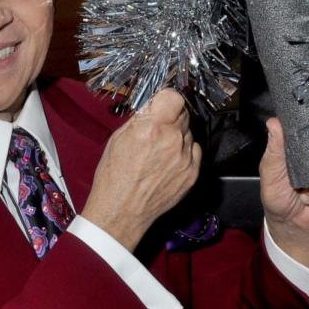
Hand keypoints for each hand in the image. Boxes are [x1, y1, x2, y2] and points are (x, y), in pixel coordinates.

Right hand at [83, 89, 201, 250]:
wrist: (121, 212)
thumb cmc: (114, 177)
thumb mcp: (118, 139)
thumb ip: (140, 119)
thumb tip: (152, 106)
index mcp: (152, 128)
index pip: (174, 96)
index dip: (166, 99)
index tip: (161, 104)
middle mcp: (172, 140)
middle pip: (183, 113)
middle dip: (170, 117)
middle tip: (156, 129)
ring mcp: (185, 158)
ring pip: (188, 133)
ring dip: (177, 136)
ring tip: (159, 151)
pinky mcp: (192, 173)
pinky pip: (194, 152)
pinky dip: (184, 153)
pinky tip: (167, 162)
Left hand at [259, 117, 308, 275]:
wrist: (295, 226)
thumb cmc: (277, 198)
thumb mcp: (270, 173)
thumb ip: (274, 150)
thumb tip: (273, 122)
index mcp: (297, 151)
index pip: (307, 132)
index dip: (308, 133)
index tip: (307, 139)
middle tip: (298, 185)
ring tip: (305, 197)